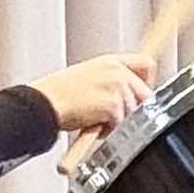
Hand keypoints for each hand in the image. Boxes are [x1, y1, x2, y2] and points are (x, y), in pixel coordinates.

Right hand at [31, 52, 156, 131]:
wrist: (45, 104)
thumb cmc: (59, 94)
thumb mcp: (89, 76)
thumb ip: (112, 80)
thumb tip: (131, 95)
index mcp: (111, 62)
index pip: (147, 64)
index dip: (147, 82)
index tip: (142, 93)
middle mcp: (117, 72)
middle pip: (145, 94)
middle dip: (133, 109)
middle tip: (113, 116)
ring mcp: (116, 88)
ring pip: (132, 113)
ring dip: (117, 122)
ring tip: (95, 119)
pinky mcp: (113, 106)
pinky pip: (120, 125)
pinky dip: (107, 130)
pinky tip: (91, 124)